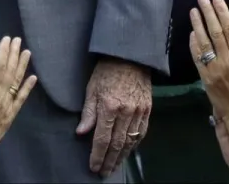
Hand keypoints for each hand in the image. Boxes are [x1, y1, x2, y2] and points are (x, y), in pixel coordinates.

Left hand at [76, 57, 151, 175]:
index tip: (93, 167)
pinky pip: (141, 132)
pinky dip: (134, 145)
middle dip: (109, 161)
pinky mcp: (147, 110)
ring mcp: (139, 111)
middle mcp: (126, 112)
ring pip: (130, 141)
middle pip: (117, 144)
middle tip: (103, 173)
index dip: (97, 155)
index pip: (102, 138)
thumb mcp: (91, 88)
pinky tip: (127, 152)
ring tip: (114, 167)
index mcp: (109, 106)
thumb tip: (81, 133)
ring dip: (122, 157)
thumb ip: (88, 113)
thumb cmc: (106, 71)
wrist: (130, 56)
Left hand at [190, 0, 228, 120]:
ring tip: (193, 11)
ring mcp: (214, 68)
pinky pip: (197, 57)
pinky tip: (192, 32)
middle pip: (215, 31)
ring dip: (197, 24)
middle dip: (208, 13)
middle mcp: (226, 60)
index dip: (222, 12)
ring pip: (204, 42)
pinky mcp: (205, 77)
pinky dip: (194, 44)